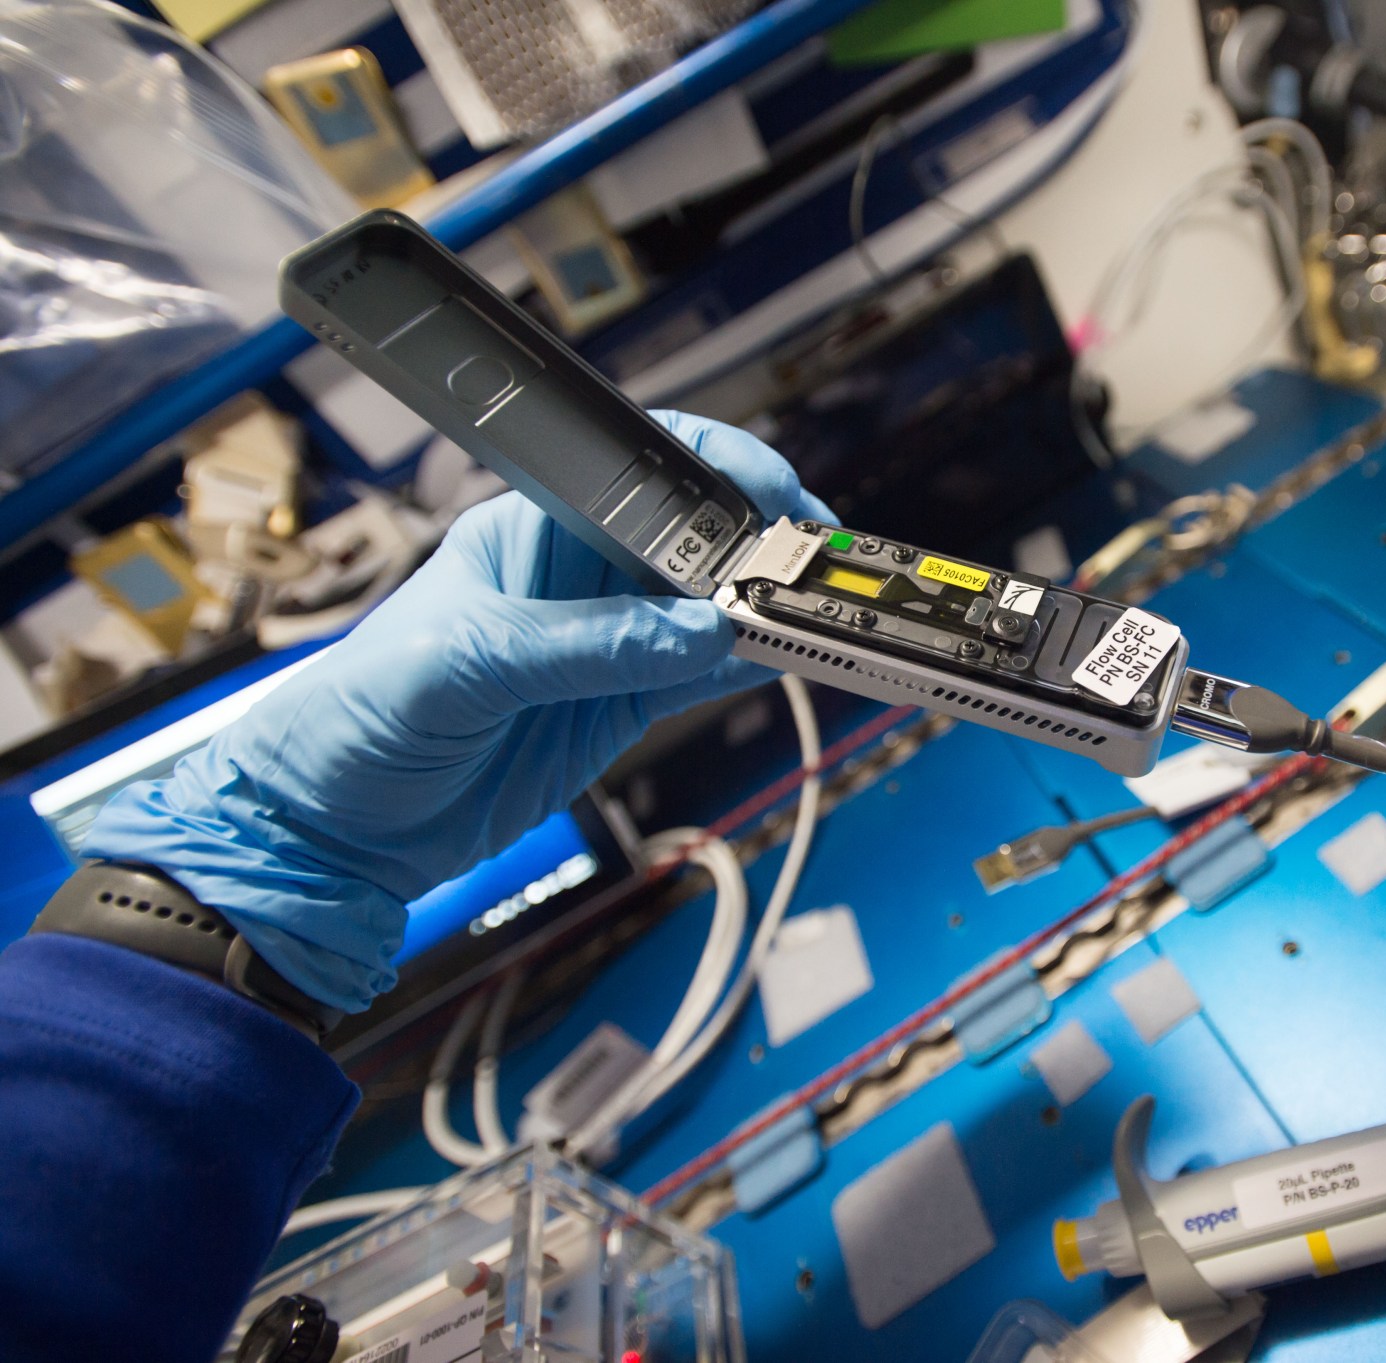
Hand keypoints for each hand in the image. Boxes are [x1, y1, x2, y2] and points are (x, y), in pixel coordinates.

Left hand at [85, 412, 826, 1011]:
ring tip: (830, 617)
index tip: (775, 503)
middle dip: (764, 545)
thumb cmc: (358, 718)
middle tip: (822, 574)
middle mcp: (580, 572)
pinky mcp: (619, 705)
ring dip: (769, 608)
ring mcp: (606, 640)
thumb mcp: (470, 666)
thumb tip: (704, 633)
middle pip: (699, 535)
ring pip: (713, 606)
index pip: (646, 466)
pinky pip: (704, 674)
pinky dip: (752, 666)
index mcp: (536, 525)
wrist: (329, 830)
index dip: (720, 470)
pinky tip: (792, 658)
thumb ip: (592, 647)